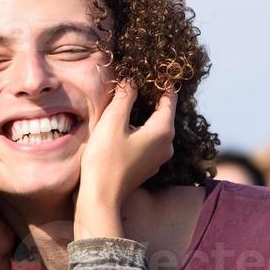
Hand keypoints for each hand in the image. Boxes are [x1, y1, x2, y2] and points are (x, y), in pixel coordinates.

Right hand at [75, 81, 176, 239]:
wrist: (100, 199)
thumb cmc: (105, 160)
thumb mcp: (113, 121)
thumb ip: (125, 96)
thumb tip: (132, 80)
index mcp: (163, 130)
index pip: (169, 98)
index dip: (161, 82)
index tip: (152, 70)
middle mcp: (167, 144)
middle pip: (162, 113)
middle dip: (150, 97)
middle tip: (136, 82)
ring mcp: (158, 158)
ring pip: (154, 128)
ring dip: (142, 115)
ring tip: (126, 102)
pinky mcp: (146, 167)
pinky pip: (147, 141)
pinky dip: (139, 131)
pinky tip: (122, 128)